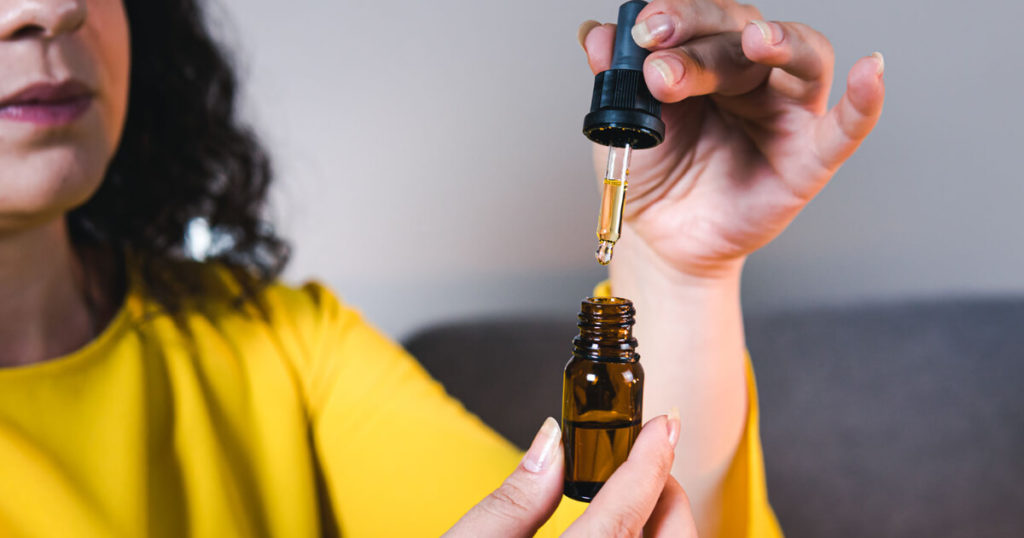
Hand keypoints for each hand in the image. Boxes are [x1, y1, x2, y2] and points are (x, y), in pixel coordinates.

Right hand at [444, 414, 694, 536]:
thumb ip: (514, 498)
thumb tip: (552, 440)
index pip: (624, 513)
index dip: (650, 461)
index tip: (664, 426)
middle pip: (670, 537)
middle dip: (666, 493)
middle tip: (645, 461)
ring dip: (661, 522)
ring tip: (636, 498)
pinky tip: (627, 532)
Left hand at [579, 0, 884, 278]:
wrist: (663, 240)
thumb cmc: (654, 175)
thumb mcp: (624, 126)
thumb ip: (615, 81)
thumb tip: (594, 34)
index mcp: (707, 60)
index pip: (702, 21)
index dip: (676, 17)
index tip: (643, 28)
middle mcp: (751, 77)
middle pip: (742, 38)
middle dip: (701, 44)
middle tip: (662, 66)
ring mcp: (785, 112)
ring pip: (803, 59)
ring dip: (782, 42)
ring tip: (756, 39)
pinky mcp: (810, 158)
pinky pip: (846, 128)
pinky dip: (864, 101)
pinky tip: (872, 72)